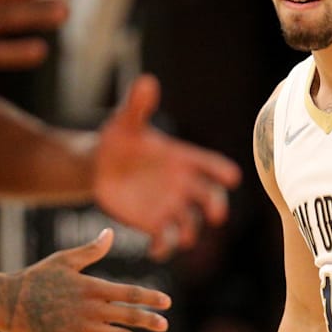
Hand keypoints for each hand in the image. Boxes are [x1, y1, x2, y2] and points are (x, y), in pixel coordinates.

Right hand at [2, 228, 169, 331]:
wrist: (8, 302)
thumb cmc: (35, 278)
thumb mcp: (64, 260)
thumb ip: (90, 250)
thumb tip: (109, 233)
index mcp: (92, 286)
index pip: (128, 292)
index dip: (149, 297)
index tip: (166, 302)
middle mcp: (91, 308)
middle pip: (128, 315)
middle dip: (149, 321)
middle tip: (164, 326)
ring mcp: (82, 327)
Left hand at [94, 75, 241, 259]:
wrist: (99, 166)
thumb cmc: (118, 139)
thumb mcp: (126, 122)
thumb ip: (137, 106)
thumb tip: (146, 81)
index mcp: (183, 159)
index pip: (209, 165)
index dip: (221, 170)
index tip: (232, 177)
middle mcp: (184, 184)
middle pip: (209, 198)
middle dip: (215, 205)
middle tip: (215, 213)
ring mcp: (172, 206)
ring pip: (191, 224)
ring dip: (190, 232)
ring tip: (183, 237)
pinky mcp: (155, 223)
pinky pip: (166, 240)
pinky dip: (164, 246)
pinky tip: (155, 249)